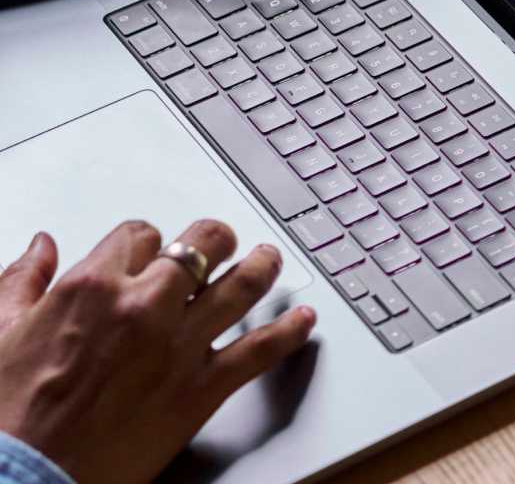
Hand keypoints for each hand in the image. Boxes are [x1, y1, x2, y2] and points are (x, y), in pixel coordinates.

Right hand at [0, 219, 314, 483]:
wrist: (19, 481)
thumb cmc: (8, 416)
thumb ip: (23, 281)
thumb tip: (42, 247)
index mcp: (93, 286)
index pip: (143, 235)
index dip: (152, 241)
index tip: (155, 251)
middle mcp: (144, 306)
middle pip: (204, 244)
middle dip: (217, 238)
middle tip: (223, 242)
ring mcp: (177, 346)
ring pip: (242, 285)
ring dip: (263, 266)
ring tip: (270, 259)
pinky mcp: (199, 389)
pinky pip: (259, 350)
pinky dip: (289, 332)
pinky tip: (304, 321)